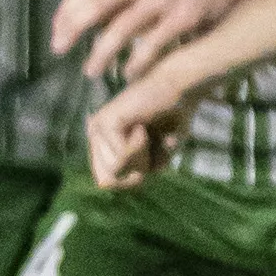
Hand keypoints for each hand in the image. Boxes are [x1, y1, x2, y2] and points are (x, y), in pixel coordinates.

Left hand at [53, 0, 257, 77]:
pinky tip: (128, 74)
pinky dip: (137, 61)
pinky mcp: (184, 15)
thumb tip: (83, 17)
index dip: (66, 9)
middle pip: (95, 3)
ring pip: (121, 28)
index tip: (54, 31)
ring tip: (91, 71)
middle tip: (59, 49)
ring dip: (101, 53)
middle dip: (73, 28)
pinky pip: (153, 43)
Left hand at [84, 73, 190, 191]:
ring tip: (147, 133)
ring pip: (116, 172)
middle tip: (150, 144)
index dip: (134, 178)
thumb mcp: (154, 159)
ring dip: (141, 160)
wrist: (180, 90)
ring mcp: (98, 127)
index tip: (149, 155)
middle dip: (138, 171)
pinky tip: (144, 125)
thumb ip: (131, 175)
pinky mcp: (106, 122)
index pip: (108, 182)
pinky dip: (141, 149)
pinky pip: (121, 158)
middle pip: (110, 180)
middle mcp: (95, 135)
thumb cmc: (170, 121)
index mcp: (102, 142)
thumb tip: (103, 185)